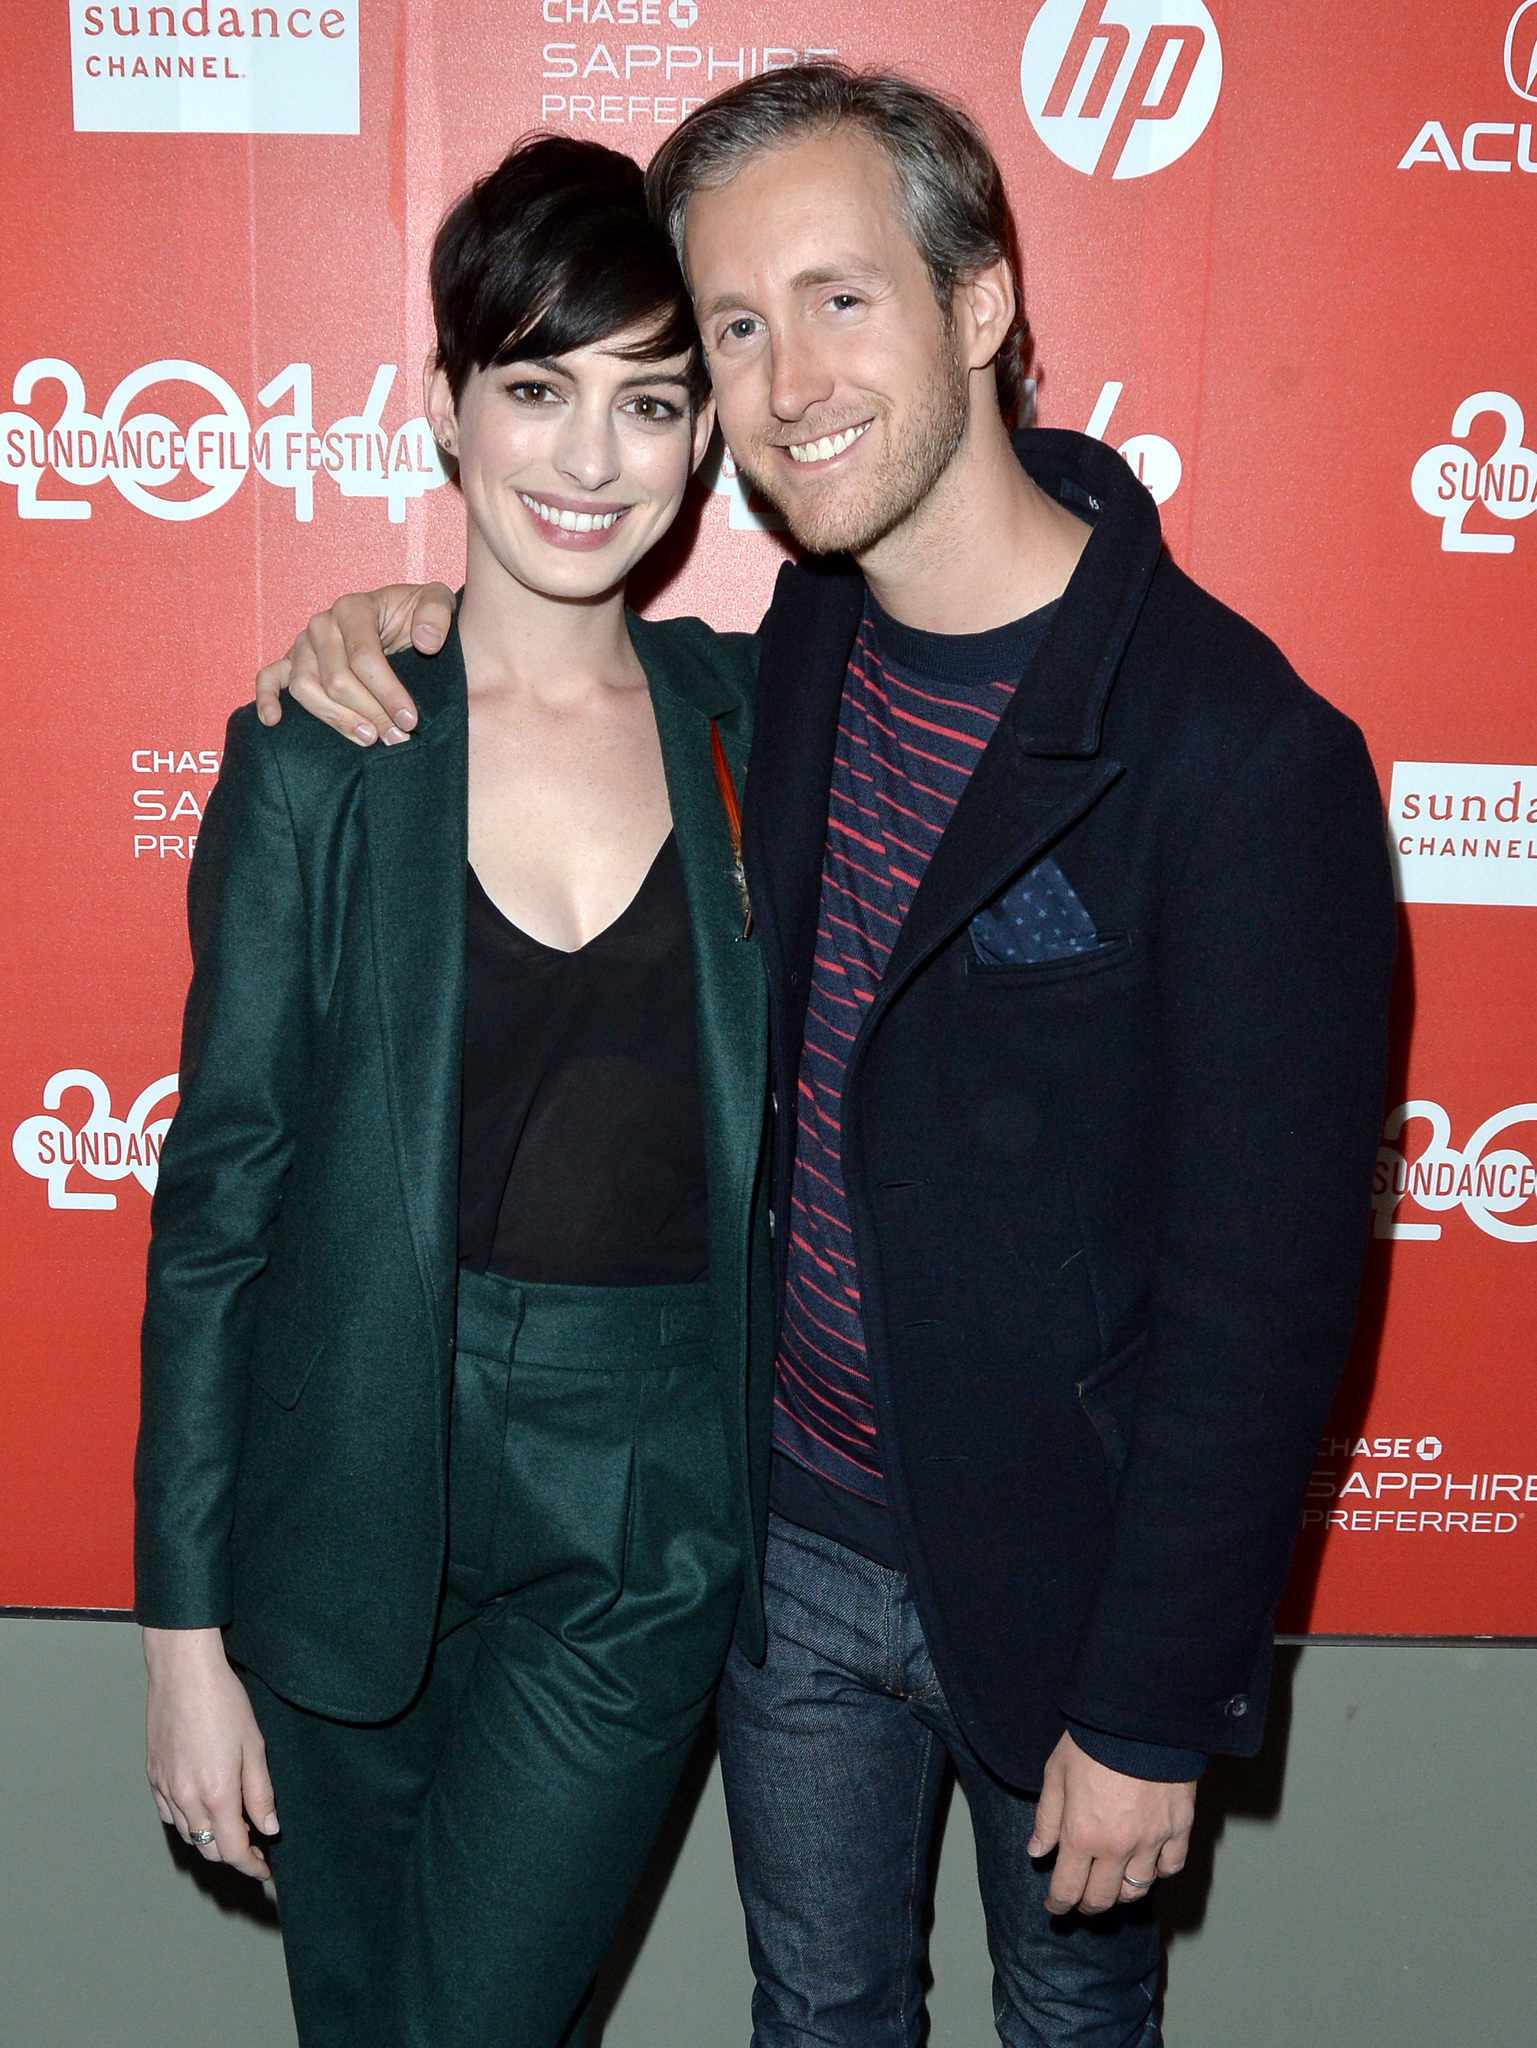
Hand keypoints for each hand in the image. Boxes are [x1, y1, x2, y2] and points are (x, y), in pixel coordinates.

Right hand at [144, 1626, 278, 1879]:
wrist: (183, 1674)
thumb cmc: (224, 1703)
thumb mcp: (255, 1746)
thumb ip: (261, 1793)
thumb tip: (269, 1828)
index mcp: (216, 1794)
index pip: (233, 1851)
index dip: (251, 1865)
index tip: (266, 1868)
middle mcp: (186, 1799)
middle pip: (209, 1849)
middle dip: (233, 1854)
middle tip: (255, 1846)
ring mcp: (165, 1789)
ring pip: (188, 1835)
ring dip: (210, 1840)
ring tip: (232, 1828)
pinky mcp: (153, 1777)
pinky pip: (170, 1816)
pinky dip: (188, 1822)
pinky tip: (203, 1809)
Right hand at [253, 582, 454, 746]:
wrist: (399, 618)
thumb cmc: (416, 614)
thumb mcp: (437, 602)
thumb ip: (437, 615)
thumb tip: (426, 642)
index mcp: (353, 608)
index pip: (364, 657)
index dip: (387, 693)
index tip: (409, 720)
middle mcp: (322, 625)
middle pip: (335, 679)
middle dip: (369, 713)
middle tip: (397, 737)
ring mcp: (303, 644)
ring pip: (306, 688)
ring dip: (335, 718)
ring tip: (367, 738)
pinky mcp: (292, 662)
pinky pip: (269, 677)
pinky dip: (267, 698)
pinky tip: (275, 721)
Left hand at [1027, 1730, 1194, 1915]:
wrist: (1140, 1719)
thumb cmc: (1093, 1741)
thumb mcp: (1056, 1773)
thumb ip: (1046, 1818)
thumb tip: (1037, 1852)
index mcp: (1082, 1835)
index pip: (1068, 1889)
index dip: (1058, 1904)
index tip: (1054, 1907)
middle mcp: (1117, 1847)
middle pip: (1103, 1898)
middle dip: (1087, 1904)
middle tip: (1080, 1900)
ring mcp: (1151, 1841)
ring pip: (1137, 1889)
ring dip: (1121, 1893)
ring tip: (1112, 1885)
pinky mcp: (1178, 1829)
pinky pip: (1171, 1867)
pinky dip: (1159, 1872)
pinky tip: (1149, 1865)